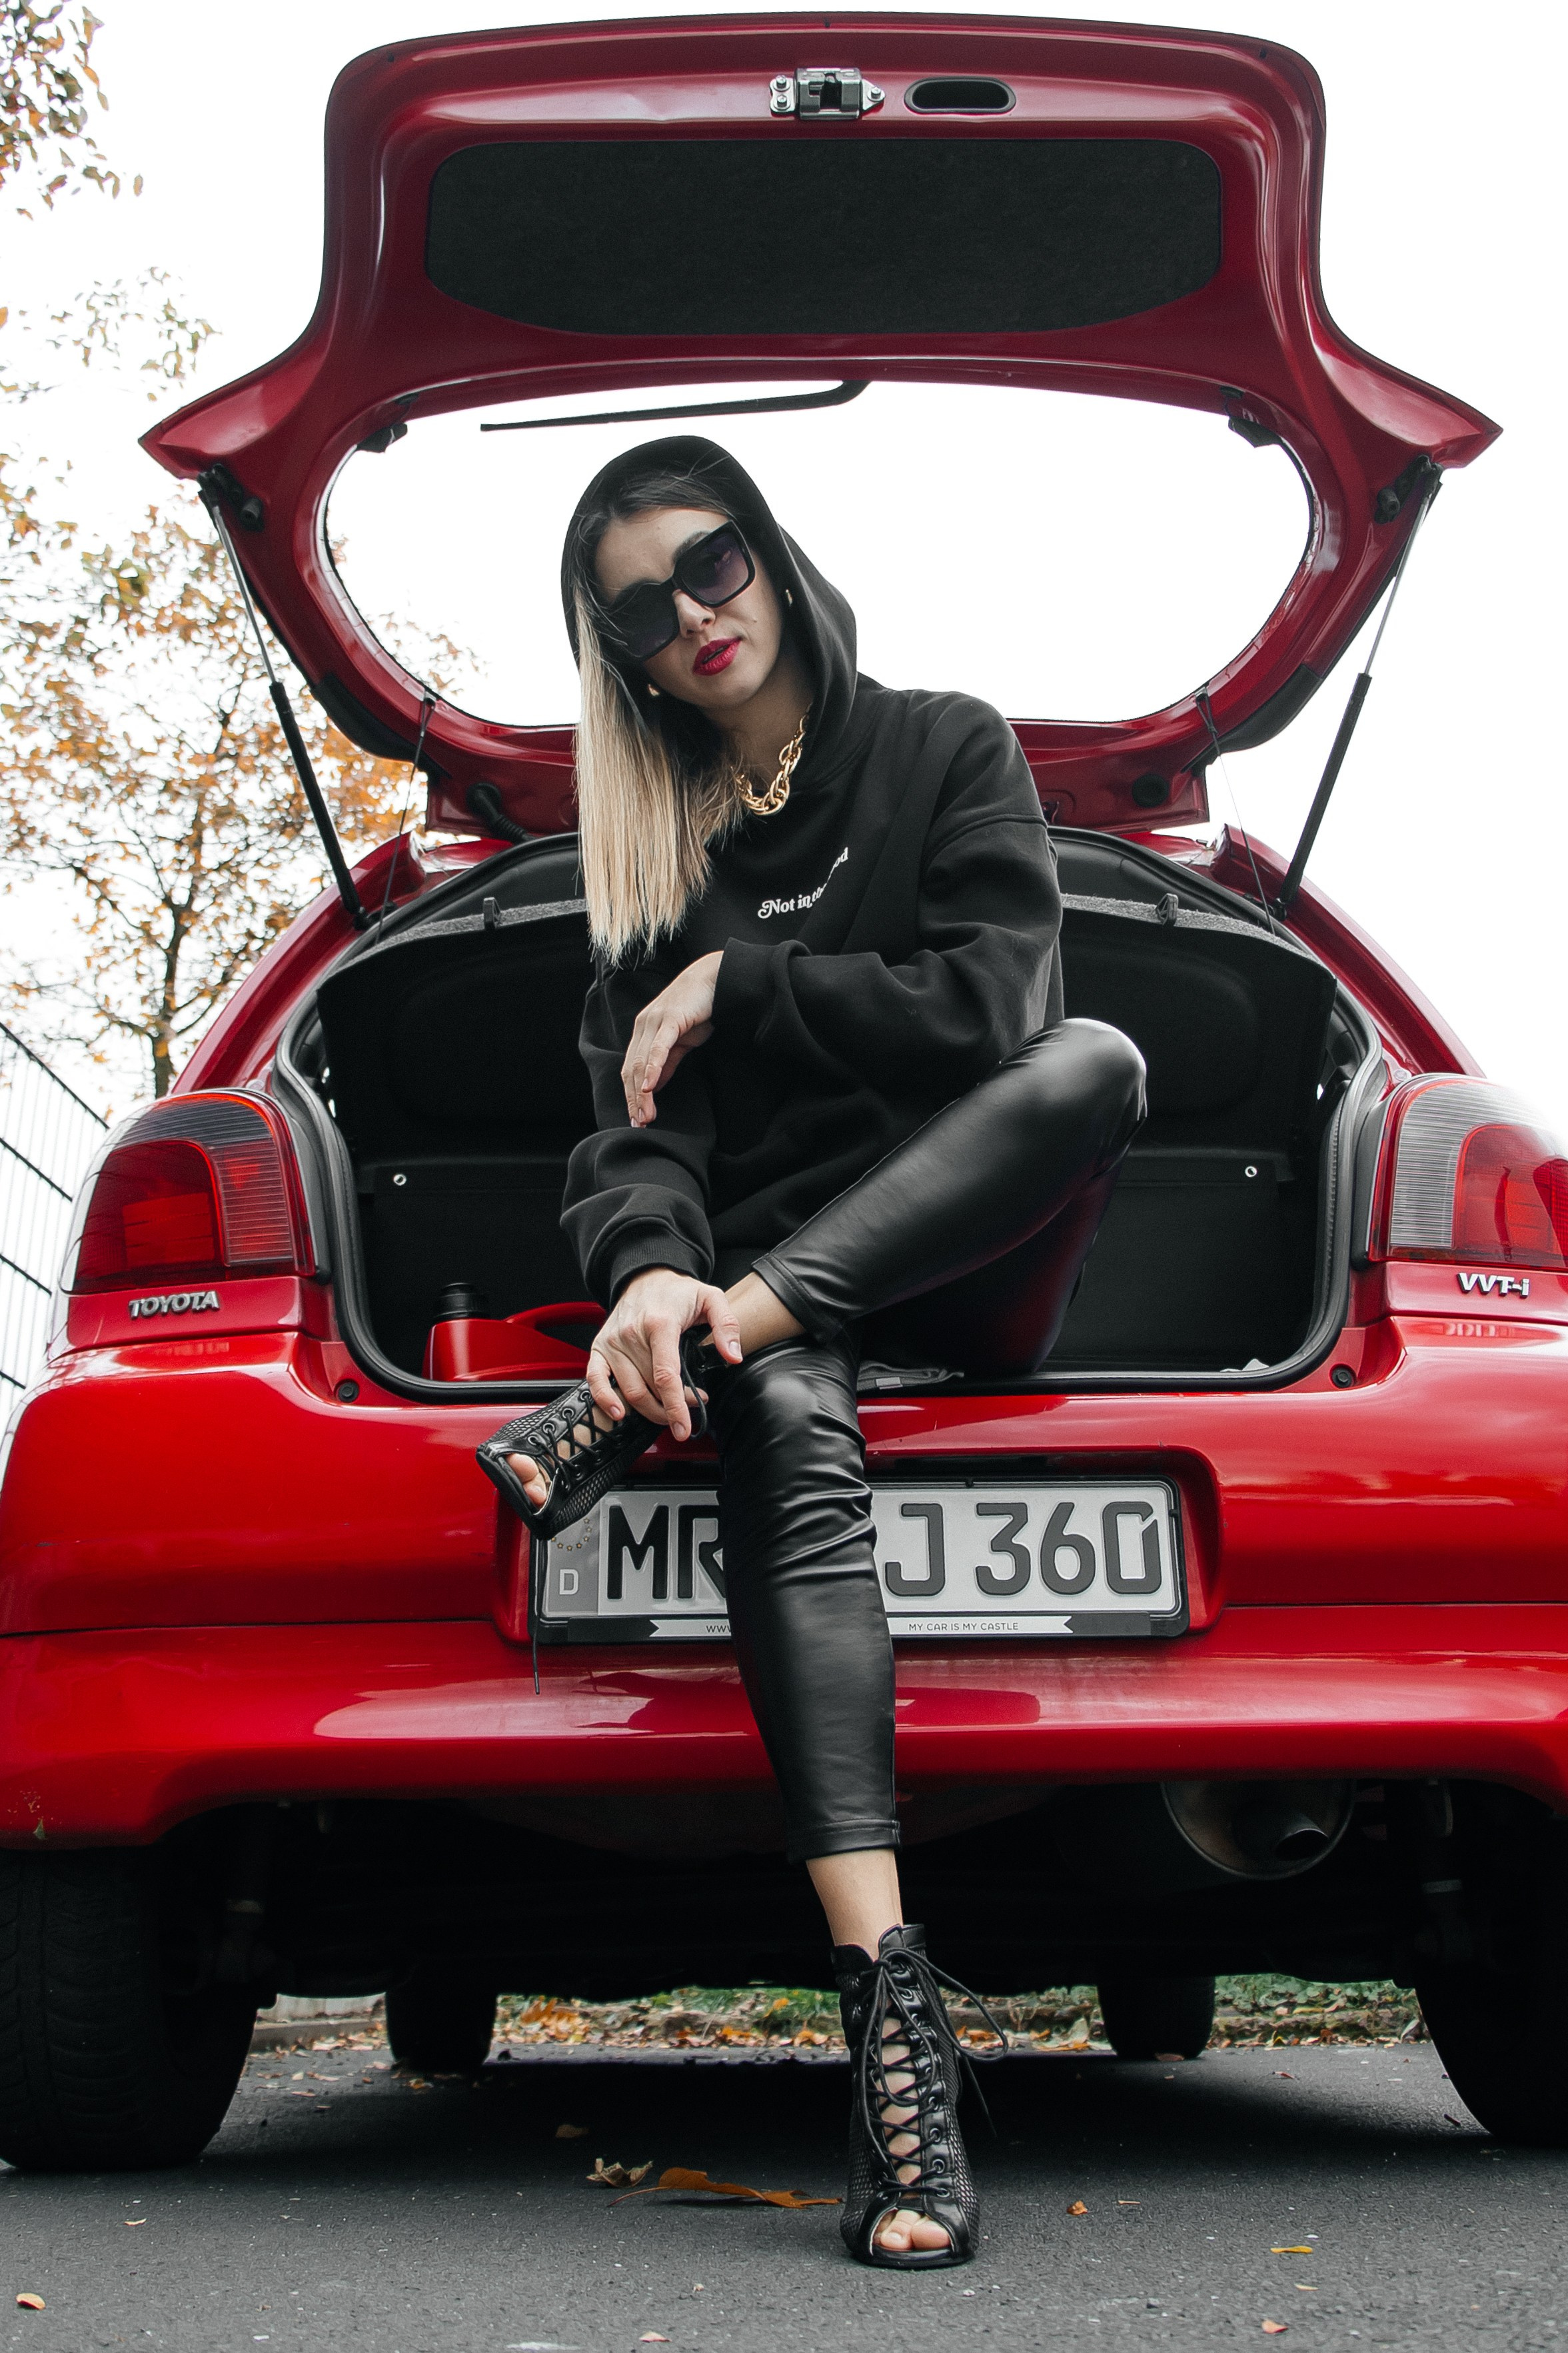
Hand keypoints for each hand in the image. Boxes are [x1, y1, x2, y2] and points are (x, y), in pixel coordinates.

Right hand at [588, 1266, 741, 1440]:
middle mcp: (631, 1334)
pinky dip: (604, 1399)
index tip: (684, 1426)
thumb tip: (733, 1356)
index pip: (665, 1374)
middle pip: (649, 1388)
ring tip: (668, 1409)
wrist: (646, 1277)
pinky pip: (596, 1379)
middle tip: (690, 1404)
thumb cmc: (678, 1292)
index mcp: (659, 1323)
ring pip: (628, 1390)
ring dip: (649, 1409)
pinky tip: (619, 1413)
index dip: (675, 1405)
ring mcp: (613, 1342)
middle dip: (671, 1406)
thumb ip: (727, 1325)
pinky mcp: (600, 1347)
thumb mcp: (711, 1298)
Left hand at [621, 950, 722, 1126]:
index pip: (630, 1069)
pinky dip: (652, 1068)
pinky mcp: (670, 1019)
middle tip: (639, 1124)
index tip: (636, 1119)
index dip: (631, 1096)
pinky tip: (650, 1088)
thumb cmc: (698, 1009)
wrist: (715, 978)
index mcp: (643, 1032)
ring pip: (641, 1063)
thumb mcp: (681, 1041)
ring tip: (646, 1115)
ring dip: (642, 1092)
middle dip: (634, 1100)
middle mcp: (643, 1026)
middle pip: (631, 1070)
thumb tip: (654, 1085)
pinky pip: (658, 1048)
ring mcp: (654, 1022)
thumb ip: (666, 1062)